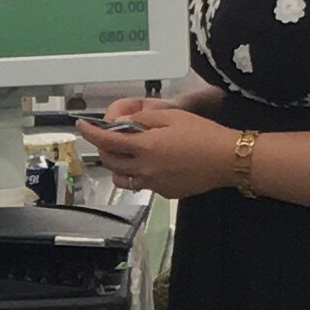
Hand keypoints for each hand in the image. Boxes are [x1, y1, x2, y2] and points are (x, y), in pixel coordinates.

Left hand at [82, 107, 236, 201]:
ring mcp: (154, 184)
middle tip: (109, 138)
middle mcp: (145, 169)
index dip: (90, 133)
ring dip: (117, 167)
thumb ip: (143, 121)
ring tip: (128, 155)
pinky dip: (139, 174)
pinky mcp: (165, 193)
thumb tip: (122, 123)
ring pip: (122, 179)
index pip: (107, 141)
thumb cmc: (203, 133)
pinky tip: (154, 164)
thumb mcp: (172, 117)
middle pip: (110, 162)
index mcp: (145, 147)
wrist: (227, 159)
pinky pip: (142, 185)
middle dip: (104, 149)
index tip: (81, 126)